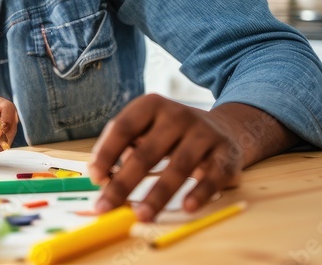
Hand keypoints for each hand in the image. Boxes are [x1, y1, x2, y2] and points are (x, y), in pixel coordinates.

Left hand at [88, 94, 241, 221]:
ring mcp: (203, 132)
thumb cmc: (170, 134)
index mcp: (151, 105)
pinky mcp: (226, 153)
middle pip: (147, 152)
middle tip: (106, 206)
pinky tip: (187, 208)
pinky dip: (200, 193)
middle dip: (123, 183)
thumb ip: (121, 147)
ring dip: (158, 195)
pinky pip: (212, 176)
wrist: (223, 128)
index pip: (123, 128)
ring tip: (141, 215)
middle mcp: (177, 115)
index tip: (95, 178)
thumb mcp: (145, 129)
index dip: (107, 153)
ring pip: (179, 167)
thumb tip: (99, 176)